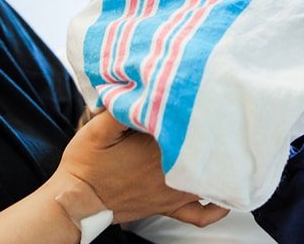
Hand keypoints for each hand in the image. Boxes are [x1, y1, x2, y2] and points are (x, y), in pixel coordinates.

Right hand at [58, 111, 228, 225]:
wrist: (76, 201)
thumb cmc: (85, 165)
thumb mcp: (97, 128)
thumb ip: (119, 107)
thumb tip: (137, 88)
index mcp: (157, 149)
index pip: (187, 125)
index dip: (194, 108)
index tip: (198, 94)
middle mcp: (172, 172)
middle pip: (204, 149)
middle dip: (213, 132)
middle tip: (219, 116)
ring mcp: (173, 193)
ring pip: (209, 179)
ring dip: (219, 163)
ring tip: (227, 147)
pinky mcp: (168, 208)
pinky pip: (200, 214)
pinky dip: (217, 207)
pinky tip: (224, 197)